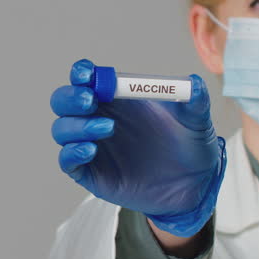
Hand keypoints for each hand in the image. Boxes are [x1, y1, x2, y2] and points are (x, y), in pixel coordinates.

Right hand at [50, 58, 224, 236]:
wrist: (194, 185)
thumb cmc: (190, 145)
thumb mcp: (196, 120)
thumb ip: (195, 101)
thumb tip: (194, 83)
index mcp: (117, 98)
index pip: (86, 79)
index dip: (81, 73)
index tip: (88, 74)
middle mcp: (98, 118)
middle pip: (64, 102)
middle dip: (70, 98)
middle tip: (90, 101)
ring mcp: (92, 146)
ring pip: (62, 130)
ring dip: (77, 125)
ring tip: (108, 127)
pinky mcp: (91, 173)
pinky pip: (67, 161)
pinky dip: (72, 152)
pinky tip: (91, 149)